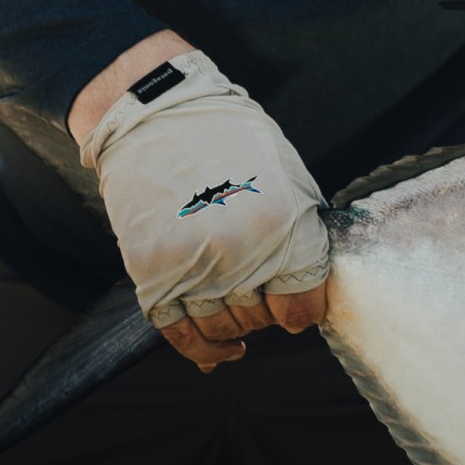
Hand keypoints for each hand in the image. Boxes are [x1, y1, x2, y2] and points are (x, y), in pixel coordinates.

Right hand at [73, 33, 330, 370]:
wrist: (155, 112)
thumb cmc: (232, 140)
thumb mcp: (289, 178)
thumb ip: (304, 235)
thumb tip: (312, 291)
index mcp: (283, 229)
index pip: (304, 305)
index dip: (305, 307)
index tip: (300, 301)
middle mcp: (240, 256)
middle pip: (264, 319)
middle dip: (268, 309)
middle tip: (261, 282)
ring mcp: (193, 267)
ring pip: (224, 329)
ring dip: (236, 325)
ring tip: (238, 303)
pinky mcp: (152, 273)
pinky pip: (180, 334)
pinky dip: (202, 351)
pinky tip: (221, 350)